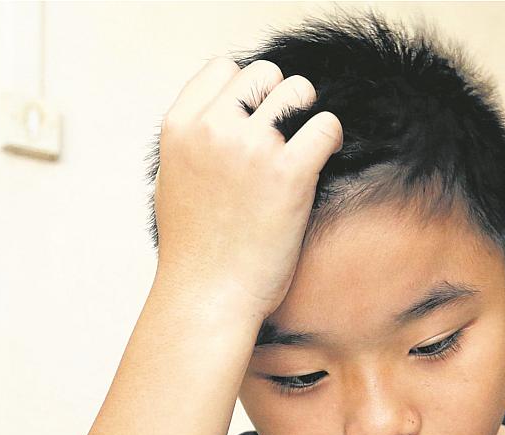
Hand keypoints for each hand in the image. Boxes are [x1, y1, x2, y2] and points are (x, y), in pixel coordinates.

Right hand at [153, 58, 343, 320]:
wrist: (209, 298)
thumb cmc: (195, 253)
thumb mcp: (172, 183)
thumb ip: (192, 143)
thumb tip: (216, 116)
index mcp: (179, 128)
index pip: (222, 68)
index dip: (245, 89)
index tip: (255, 117)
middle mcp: (212, 129)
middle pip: (264, 74)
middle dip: (280, 98)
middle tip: (287, 134)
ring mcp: (250, 148)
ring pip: (299, 92)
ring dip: (309, 114)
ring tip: (307, 146)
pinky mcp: (289, 173)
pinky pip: (326, 126)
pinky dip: (332, 139)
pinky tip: (325, 159)